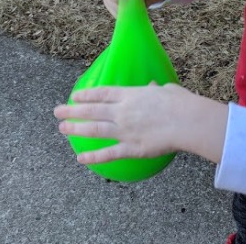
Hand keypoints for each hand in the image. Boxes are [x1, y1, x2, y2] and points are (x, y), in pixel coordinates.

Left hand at [54, 84, 227, 164]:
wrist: (187, 121)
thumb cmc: (180, 103)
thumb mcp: (167, 90)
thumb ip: (156, 89)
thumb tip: (153, 86)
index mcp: (131, 95)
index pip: (103, 94)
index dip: (87, 95)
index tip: (75, 96)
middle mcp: (123, 111)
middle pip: (92, 110)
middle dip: (73, 111)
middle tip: (58, 112)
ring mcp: (124, 130)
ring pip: (94, 130)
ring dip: (76, 129)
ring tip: (62, 129)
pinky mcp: (131, 148)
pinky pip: (108, 153)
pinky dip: (93, 156)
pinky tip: (81, 158)